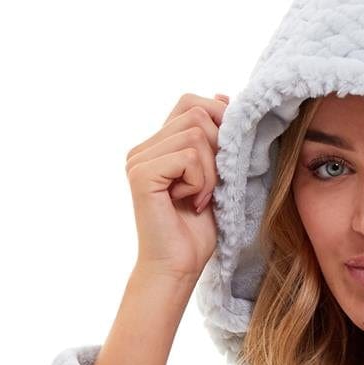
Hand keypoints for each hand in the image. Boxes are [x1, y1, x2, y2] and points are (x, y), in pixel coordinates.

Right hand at [126, 91, 230, 285]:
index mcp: (156, 145)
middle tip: (209, 188)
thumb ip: (215, 137)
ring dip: (210, 172)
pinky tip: (193, 203)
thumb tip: (223, 95)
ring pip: (196, 135)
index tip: (225, 156)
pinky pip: (189, 157)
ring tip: (200, 199)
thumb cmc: (196, 231)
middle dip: (217, 150)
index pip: (190, 103)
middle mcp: (142, 149)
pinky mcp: (142, 174)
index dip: (216, 119)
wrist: (178, 268)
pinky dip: (201, 181)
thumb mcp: (215, 175)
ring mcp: (139, 159)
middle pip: (196, 114)